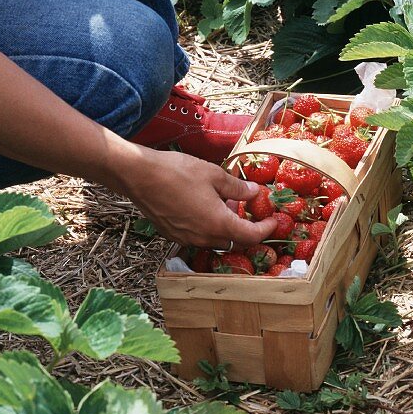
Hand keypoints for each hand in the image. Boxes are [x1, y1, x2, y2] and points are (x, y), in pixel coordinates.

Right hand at [121, 148, 278, 248]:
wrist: (138, 175)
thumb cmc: (177, 172)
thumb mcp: (213, 174)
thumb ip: (237, 187)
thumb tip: (255, 193)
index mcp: (219, 225)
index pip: (251, 236)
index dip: (266, 229)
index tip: (274, 220)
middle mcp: (204, 238)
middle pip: (233, 241)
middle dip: (244, 227)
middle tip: (245, 206)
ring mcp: (186, 239)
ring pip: (214, 239)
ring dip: (224, 226)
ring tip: (223, 202)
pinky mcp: (172, 234)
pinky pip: (197, 236)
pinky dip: (206, 226)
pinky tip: (202, 205)